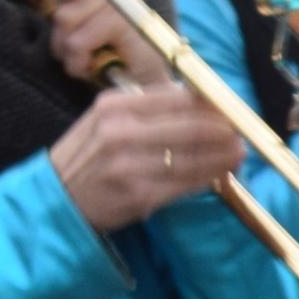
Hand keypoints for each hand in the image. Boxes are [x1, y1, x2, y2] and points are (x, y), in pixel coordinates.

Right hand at [47, 81, 237, 230]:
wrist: (55, 199)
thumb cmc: (88, 156)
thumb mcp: (107, 119)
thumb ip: (149, 107)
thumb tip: (203, 100)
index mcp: (114, 106)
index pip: (177, 98)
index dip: (212, 105)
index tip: (232, 109)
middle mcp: (120, 132)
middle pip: (190, 126)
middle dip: (224, 130)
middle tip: (243, 133)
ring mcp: (129, 165)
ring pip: (192, 156)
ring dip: (223, 156)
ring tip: (239, 153)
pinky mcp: (138, 194)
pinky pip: (184, 183)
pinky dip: (207, 177)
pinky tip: (221, 173)